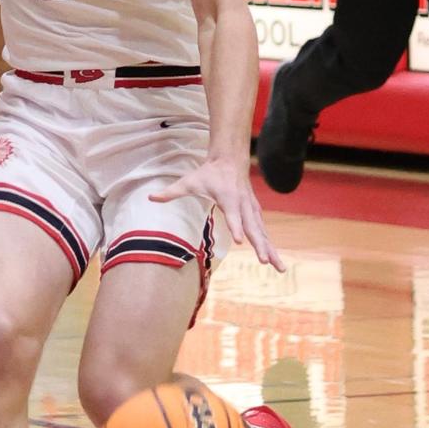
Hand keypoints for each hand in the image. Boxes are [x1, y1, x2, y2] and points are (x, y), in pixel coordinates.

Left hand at [154, 155, 284, 272]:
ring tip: (278, 267)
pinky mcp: (254, 212)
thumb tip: (150, 198)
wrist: (230, 160)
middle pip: (253, 228)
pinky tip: (273, 258)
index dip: (236, 227)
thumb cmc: (208, 173)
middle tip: (266, 262)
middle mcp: (243, 205)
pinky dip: (268, 243)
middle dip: (260, 245)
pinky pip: (262, 230)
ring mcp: (251, 209)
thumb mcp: (188, 181)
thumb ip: (171, 192)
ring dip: (270, 249)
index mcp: (229, 198)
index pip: (233, 215)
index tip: (241, 241)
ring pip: (262, 232)